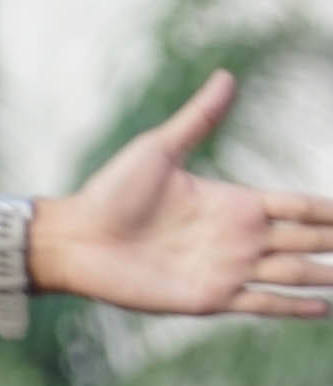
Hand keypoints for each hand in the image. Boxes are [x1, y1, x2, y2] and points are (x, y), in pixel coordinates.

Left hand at [41, 72, 332, 318]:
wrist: (77, 238)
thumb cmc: (111, 191)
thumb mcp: (159, 149)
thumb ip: (199, 119)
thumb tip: (227, 77)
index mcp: (235, 201)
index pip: (299, 206)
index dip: (330, 210)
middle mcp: (240, 237)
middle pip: (306, 240)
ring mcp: (228, 268)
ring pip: (294, 272)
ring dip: (325, 275)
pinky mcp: (210, 297)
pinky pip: (263, 303)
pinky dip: (295, 306)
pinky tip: (324, 308)